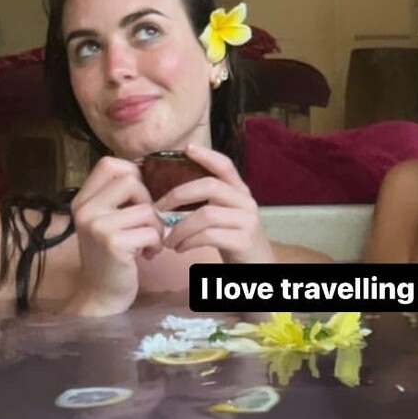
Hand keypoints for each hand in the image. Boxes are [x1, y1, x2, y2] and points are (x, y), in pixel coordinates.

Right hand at [70, 156, 163, 313]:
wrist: (100, 296)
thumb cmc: (109, 256)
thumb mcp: (105, 221)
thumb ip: (116, 197)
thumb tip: (145, 170)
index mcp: (82, 200)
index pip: (109, 164)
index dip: (132, 174)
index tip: (138, 197)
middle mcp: (85, 209)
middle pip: (131, 180)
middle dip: (148, 201)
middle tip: (146, 223)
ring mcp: (97, 226)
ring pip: (146, 208)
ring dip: (155, 227)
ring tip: (147, 242)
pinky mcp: (113, 244)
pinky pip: (151, 231)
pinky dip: (156, 244)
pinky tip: (147, 255)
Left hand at [157, 145, 274, 265]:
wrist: (258, 270)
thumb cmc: (235, 243)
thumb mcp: (226, 218)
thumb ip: (209, 205)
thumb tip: (172, 199)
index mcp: (241, 193)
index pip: (226, 166)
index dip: (207, 156)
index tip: (187, 148)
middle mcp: (247, 202)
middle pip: (211, 187)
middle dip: (179, 195)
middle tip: (159, 209)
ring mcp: (247, 221)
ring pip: (206, 214)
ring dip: (180, 228)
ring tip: (168, 241)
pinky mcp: (243, 241)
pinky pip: (209, 235)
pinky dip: (188, 241)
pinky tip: (180, 248)